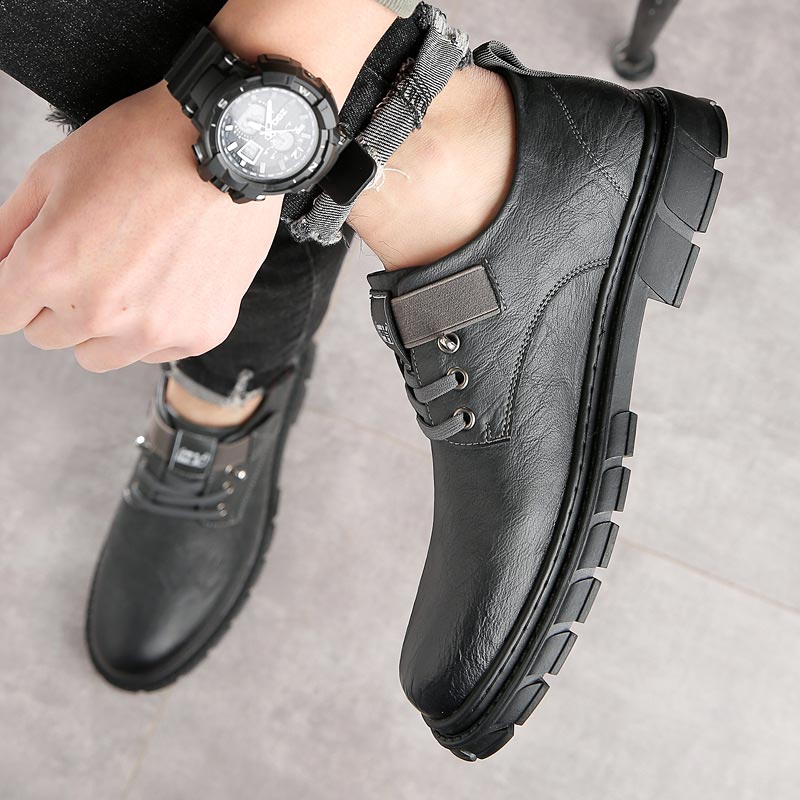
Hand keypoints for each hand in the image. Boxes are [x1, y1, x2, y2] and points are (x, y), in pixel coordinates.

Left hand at [0, 81, 281, 371]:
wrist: (230, 148)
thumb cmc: (145, 148)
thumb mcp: (54, 172)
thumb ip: (9, 231)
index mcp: (52, 268)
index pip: (2, 313)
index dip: (16, 288)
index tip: (36, 275)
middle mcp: (101, 311)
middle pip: (49, 337)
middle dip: (59, 303)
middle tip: (95, 259)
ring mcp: (155, 329)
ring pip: (100, 355)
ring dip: (104, 325)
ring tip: (133, 275)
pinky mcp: (199, 333)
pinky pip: (156, 351)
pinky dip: (156, 324)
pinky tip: (172, 279)